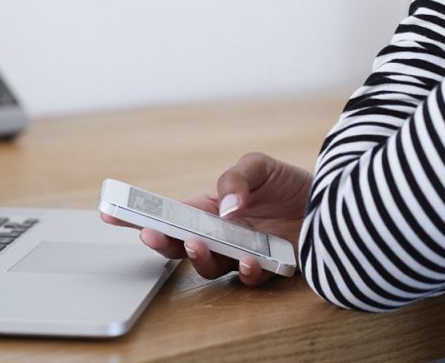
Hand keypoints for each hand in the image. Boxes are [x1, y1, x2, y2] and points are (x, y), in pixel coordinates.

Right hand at [101, 152, 312, 284]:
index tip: (110, 214)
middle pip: (180, 247)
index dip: (137, 217)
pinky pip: (249, 279)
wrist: (334, 200)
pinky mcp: (267, 269)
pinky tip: (249, 261)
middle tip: (153, 234)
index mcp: (208, 210)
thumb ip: (236, 179)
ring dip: (199, 258)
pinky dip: (246, 271)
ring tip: (198, 244)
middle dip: (162, 243)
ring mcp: (241, 254)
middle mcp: (220, 236)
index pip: (167, 215)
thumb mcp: (258, 166)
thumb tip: (224, 208)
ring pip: (210, 267)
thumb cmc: (289, 184)